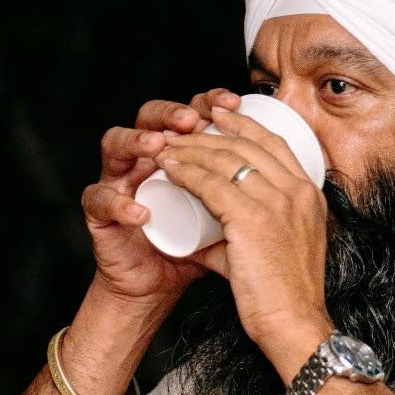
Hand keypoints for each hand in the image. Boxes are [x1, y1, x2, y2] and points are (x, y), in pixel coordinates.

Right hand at [84, 90, 245, 307]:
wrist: (155, 292)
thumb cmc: (192, 254)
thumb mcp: (230, 222)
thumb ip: (255, 197)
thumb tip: (296, 174)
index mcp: (175, 155)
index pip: (187, 113)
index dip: (209, 104)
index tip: (234, 102)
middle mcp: (142, 160)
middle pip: (148, 117)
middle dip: (171, 114)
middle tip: (194, 118)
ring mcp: (116, 182)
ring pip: (114, 144)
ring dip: (136, 141)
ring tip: (160, 150)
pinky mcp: (99, 214)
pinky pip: (100, 199)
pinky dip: (119, 204)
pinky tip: (141, 215)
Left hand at [154, 108, 334, 375]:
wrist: (295, 325)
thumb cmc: (283, 298)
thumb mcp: (272, 254)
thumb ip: (238, 242)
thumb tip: (203, 241)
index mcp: (309, 195)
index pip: (275, 144)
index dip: (245, 125)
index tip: (220, 114)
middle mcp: (298, 191)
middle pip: (249, 144)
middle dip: (212, 129)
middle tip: (183, 123)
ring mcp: (279, 202)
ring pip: (228, 159)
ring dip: (192, 148)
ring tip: (168, 144)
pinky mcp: (254, 218)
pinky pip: (212, 184)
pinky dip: (187, 172)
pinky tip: (169, 167)